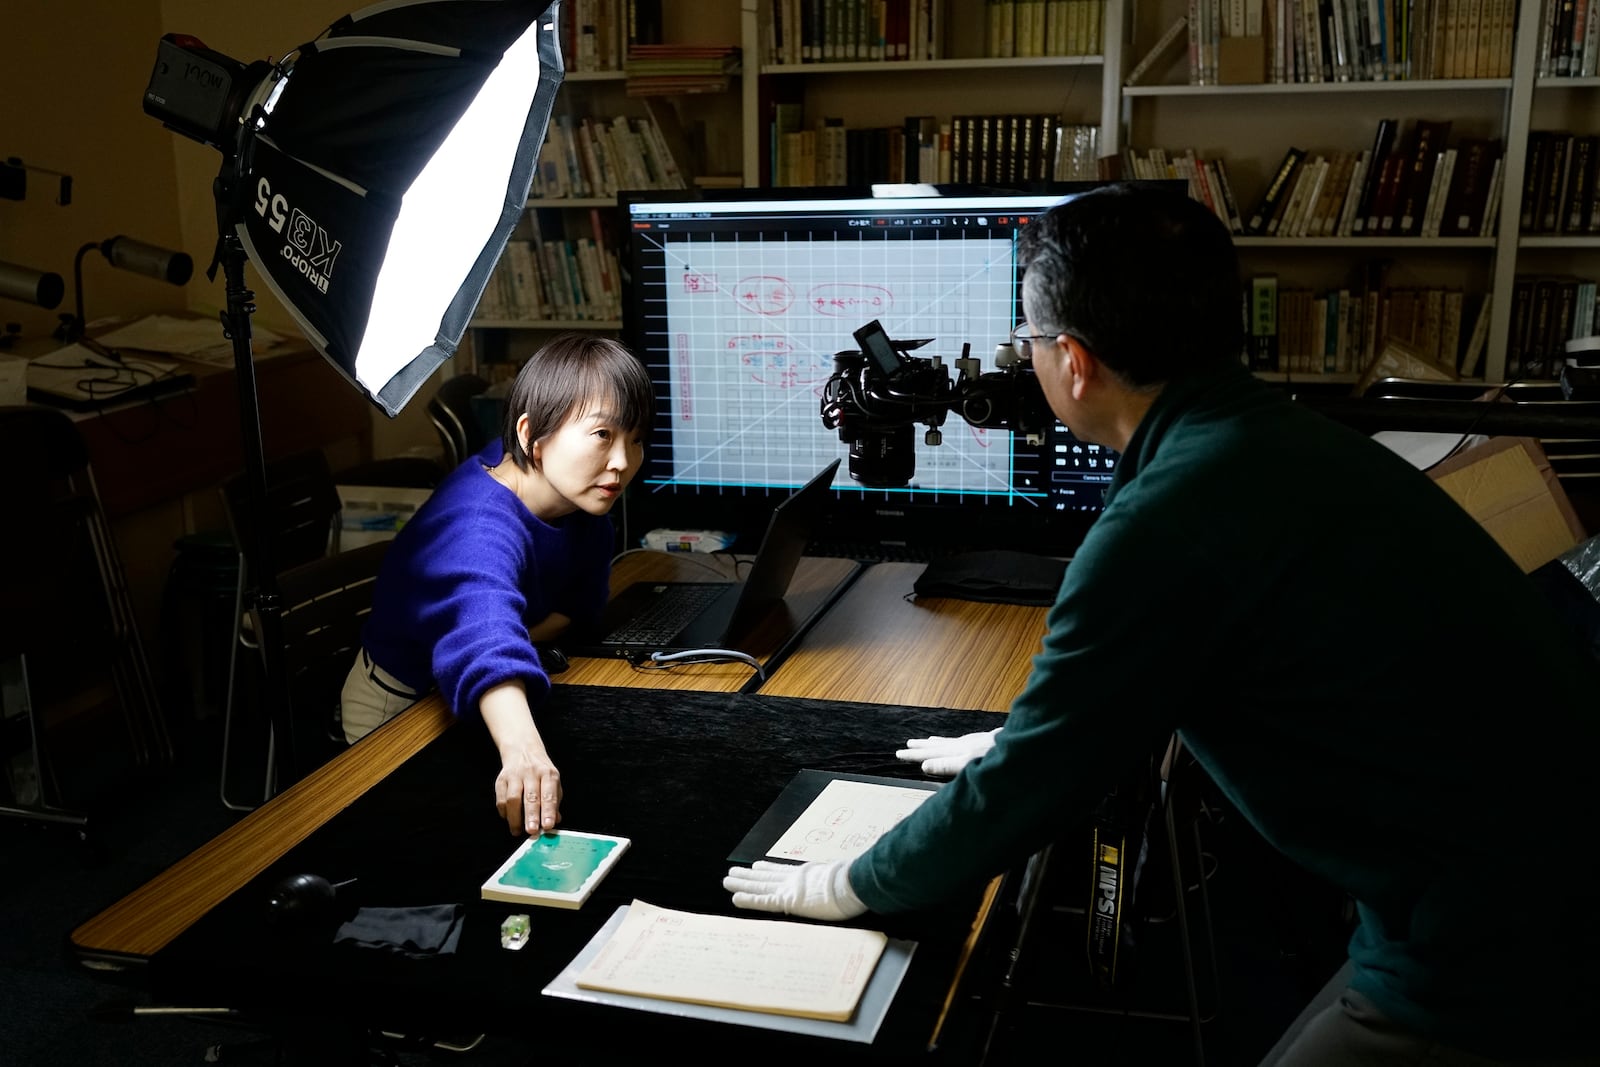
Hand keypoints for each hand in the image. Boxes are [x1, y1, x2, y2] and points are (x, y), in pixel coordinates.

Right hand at [478, 681, 561, 834]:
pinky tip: (509, 819)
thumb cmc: (541, 771)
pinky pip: (501, 799)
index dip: (549, 811)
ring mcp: (515, 775)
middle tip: (532, 831)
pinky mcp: (501, 779)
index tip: (548, 825)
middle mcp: (531, 773)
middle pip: (531, 797)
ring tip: (518, 831)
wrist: (523, 750)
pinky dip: (504, 812)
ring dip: (515, 818)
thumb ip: (555, 801)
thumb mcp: (553, 782)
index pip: (549, 794)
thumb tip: (555, 820)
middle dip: (531, 816)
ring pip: (513, 798)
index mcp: (548, 774)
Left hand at [722, 860, 866, 921]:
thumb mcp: (842, 880)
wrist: (853, 883)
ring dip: (742, 884)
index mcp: (807, 875)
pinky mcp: (787, 901)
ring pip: (760, 886)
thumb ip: (836, 879)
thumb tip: (850, 878)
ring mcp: (790, 889)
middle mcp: (794, 880)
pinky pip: (764, 901)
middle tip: (732, 872)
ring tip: (727, 880)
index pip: (782, 872)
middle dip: (748, 876)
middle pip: (766, 877)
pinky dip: (749, 900)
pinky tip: (736, 898)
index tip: (756, 866)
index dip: (767, 869)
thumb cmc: (853, 884)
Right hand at [895, 727, 1000, 776]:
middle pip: (937, 747)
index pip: (931, 754)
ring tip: (924, 741)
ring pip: (948, 743)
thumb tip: (924, 766)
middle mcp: (963, 745)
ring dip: (934, 743)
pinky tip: (954, 742)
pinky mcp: (984, 742)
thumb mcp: (968, 765)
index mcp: (958, 752)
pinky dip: (950, 741)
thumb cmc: (996, 758)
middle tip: (905, 747)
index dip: (916, 755)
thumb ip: (946, 766)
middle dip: (921, 748)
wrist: (1021, 746)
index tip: (899, 754)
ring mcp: (973, 743)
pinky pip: (960, 741)